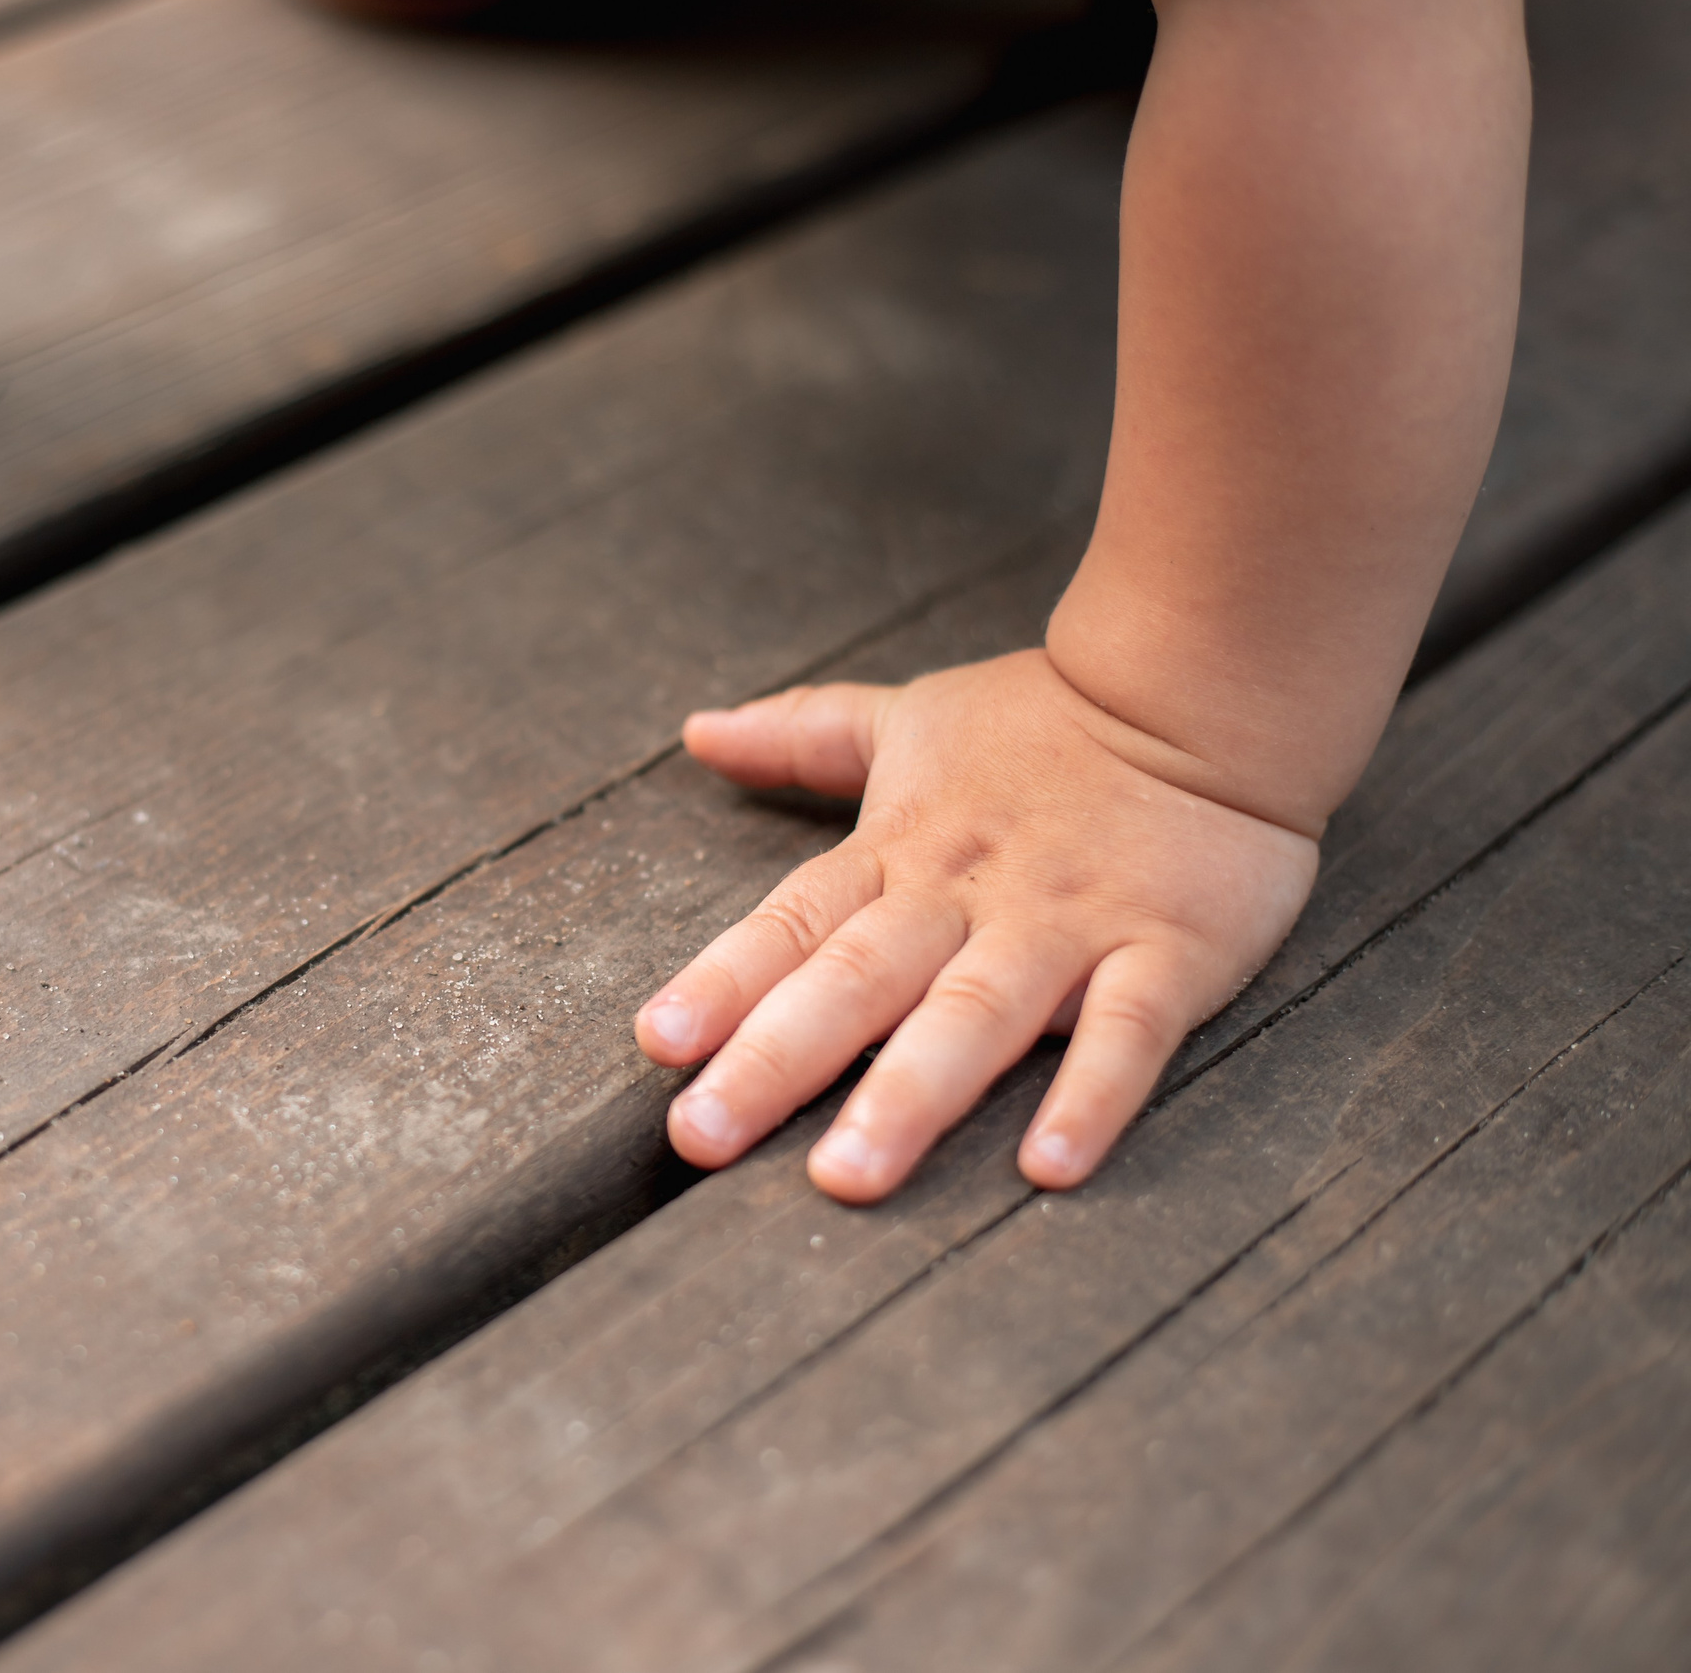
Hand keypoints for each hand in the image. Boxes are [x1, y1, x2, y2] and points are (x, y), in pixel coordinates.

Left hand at [637, 650, 1318, 1202]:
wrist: (1204, 685)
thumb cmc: (1046, 722)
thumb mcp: (910, 719)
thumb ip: (802, 737)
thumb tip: (698, 732)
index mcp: (899, 849)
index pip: (792, 921)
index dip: (724, 981)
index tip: (659, 1043)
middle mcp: (966, 893)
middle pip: (856, 980)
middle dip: (775, 1060)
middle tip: (702, 1139)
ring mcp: (1066, 924)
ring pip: (974, 1016)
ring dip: (907, 1096)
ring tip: (846, 1177)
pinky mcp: (1166, 951)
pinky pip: (1126, 1031)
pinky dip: (1091, 1095)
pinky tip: (1048, 1168)